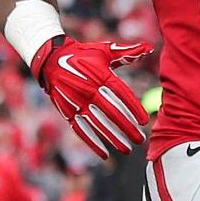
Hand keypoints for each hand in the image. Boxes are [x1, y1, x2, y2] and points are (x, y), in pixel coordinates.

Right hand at [30, 36, 152, 156]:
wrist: (50, 59)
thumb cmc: (83, 54)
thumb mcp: (104, 51)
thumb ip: (126, 53)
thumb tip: (149, 47)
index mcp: (100, 75)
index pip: (120, 94)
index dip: (133, 108)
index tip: (144, 121)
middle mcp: (88, 89)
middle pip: (111, 112)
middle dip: (126, 127)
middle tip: (140, 140)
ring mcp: (76, 102)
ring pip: (97, 123)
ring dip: (112, 138)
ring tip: (126, 149)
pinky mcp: (67, 111)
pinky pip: (81, 129)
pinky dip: (92, 142)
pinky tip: (104, 153)